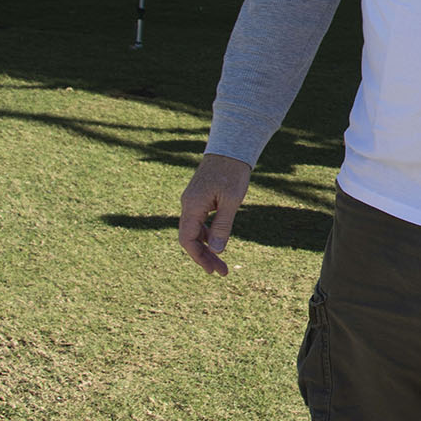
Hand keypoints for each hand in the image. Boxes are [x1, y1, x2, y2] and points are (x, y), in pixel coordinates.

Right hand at [178, 152, 251, 275]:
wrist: (230, 148)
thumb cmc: (233, 173)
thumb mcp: (231, 201)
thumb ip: (222, 225)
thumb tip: (216, 251)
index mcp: (192, 206)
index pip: (187, 239)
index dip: (199, 257)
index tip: (213, 270)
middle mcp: (188, 204)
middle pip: (189, 238)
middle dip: (204, 257)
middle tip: (221, 272)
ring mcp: (192, 201)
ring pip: (193, 231)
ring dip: (205, 247)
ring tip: (220, 262)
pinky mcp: (199, 198)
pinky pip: (198, 222)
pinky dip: (205, 234)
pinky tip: (215, 242)